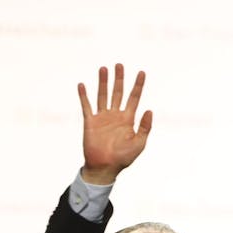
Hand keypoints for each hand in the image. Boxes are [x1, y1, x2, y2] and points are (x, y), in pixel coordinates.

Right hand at [78, 63, 152, 184]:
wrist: (106, 167)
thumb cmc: (124, 158)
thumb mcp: (139, 143)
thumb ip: (145, 127)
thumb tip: (149, 110)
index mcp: (128, 119)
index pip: (134, 98)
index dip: (138, 85)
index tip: (141, 72)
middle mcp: (115, 115)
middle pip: (118, 92)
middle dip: (119, 79)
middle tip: (119, 65)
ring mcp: (102, 117)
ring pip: (103, 95)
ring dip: (103, 82)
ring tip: (104, 69)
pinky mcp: (90, 122)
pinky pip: (86, 106)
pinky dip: (84, 95)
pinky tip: (82, 84)